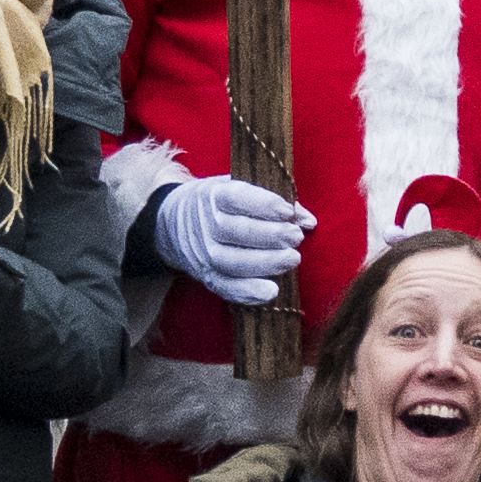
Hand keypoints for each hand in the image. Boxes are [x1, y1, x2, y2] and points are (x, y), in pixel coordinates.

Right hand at [150, 171, 314, 303]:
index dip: (263, 205)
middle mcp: (204, 224)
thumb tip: (308, 220)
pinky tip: (271, 291)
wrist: (172, 224)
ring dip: (264, 263)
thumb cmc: (219, 203)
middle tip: (296, 237)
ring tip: (292, 260)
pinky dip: (248, 292)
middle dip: (270, 235)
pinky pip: (224, 288)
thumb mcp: (239, 189)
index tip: (288, 211)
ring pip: (230, 262)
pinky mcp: (205, 276)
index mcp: (213, 195)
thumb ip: (274, 202)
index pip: (236, 198)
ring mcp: (202, 253)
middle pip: (235, 231)